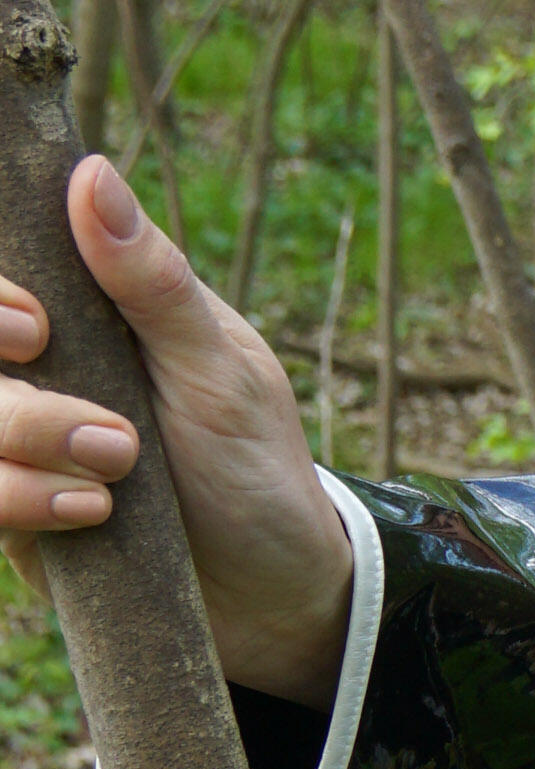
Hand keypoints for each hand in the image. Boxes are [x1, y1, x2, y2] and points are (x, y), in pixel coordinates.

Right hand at [0, 156, 354, 702]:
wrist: (274, 596)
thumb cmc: (256, 467)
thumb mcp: (219, 371)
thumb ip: (153, 281)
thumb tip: (91, 172)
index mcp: (86, 309)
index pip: (5, 268)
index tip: (35, 326)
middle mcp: (42, 369)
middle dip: (13, 389)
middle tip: (86, 409)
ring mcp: (20, 442)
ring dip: (28, 441)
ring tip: (118, 469)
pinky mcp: (16, 513)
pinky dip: (19, 500)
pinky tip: (90, 513)